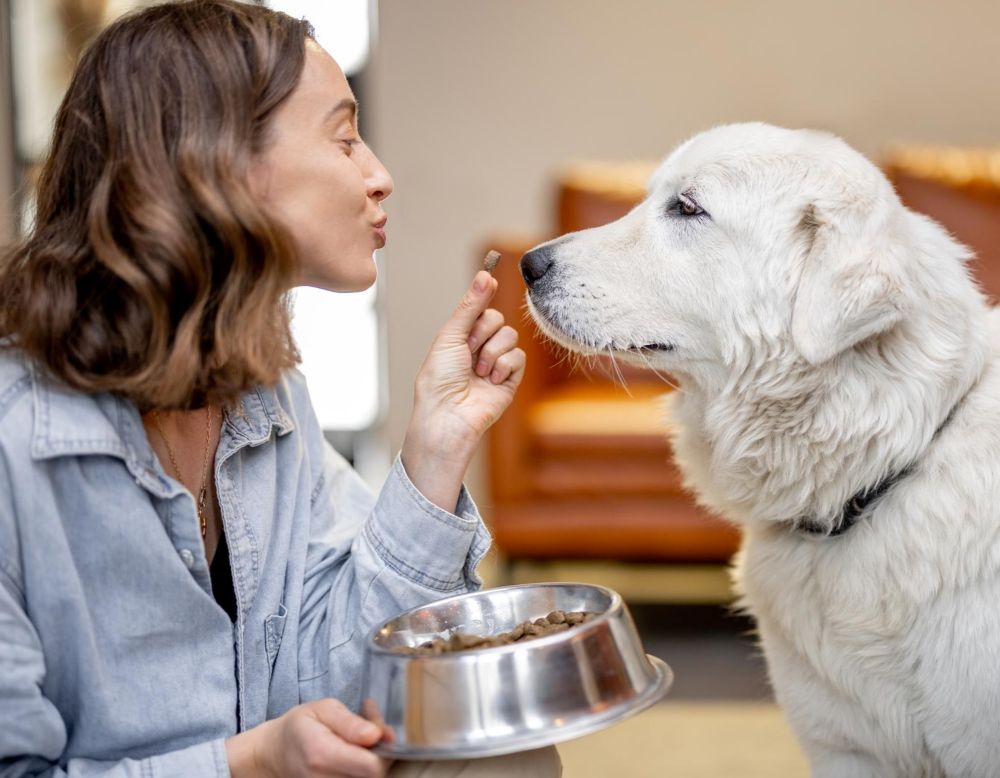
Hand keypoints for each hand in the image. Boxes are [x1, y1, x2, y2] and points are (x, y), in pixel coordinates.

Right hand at [225, 698, 391, 777]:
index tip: (381, 731)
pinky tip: (355, 753)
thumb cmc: (299, 727)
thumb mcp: (323, 709)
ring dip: (372, 759)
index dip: (385, 749)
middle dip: (381, 751)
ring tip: (360, 740)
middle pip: (374, 775)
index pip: (372, 766)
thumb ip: (351, 722)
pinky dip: (362, 768)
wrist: (275, 753)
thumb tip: (377, 735)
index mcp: (322, 754)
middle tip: (371, 729)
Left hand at [401, 270, 525, 510]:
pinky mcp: (510, 380)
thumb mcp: (450, 336)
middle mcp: (479, 348)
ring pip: (510, 337)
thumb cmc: (439, 380)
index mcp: (460, 337)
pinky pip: (519, 357)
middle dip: (483, 334)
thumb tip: (486, 274)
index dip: (480, 305)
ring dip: (492, 353)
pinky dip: (503, 367)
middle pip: (498, 319)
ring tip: (478, 372)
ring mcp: (495, 364)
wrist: (448, 416)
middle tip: (468, 352)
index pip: (481, 308)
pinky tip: (490, 381)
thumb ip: (470, 306)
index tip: (488, 283)